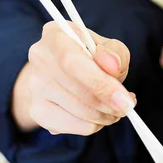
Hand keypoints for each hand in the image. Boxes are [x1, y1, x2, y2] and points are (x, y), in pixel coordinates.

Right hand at [12, 21, 135, 135]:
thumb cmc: (90, 55)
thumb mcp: (108, 46)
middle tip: (127, 105)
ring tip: (115, 107)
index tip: (125, 100)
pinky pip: (73, 127)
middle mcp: (39, 59)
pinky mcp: (37, 110)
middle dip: (110, 104)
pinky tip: (98, 114)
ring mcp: (34, 87)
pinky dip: (93, 125)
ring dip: (105, 116)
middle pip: (78, 92)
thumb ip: (115, 53)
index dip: (101, 84)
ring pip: (78, 113)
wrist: (62, 69)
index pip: (72, 63)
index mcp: (55, 35)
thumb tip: (112, 66)